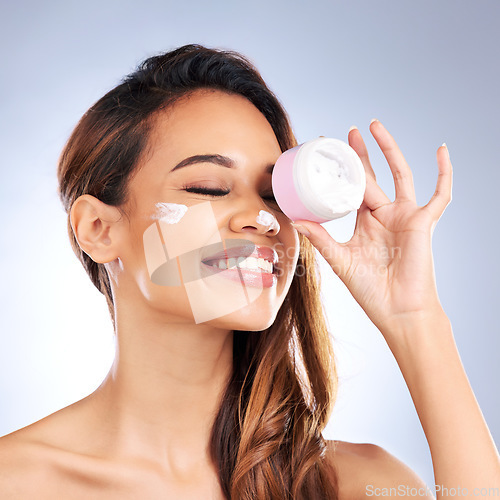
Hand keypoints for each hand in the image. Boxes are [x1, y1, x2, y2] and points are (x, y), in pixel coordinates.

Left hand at [291, 120, 452, 335]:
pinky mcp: (423, 222)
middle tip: (347, 133)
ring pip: (400, 174)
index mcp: (365, 221)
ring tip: (374, 126)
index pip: (352, 188)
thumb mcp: (339, 259)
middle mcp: (384, 214)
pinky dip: (444, 172)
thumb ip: (320, 238)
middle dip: (360, 154)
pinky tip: (442, 149)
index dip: (342, 172)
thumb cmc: (370, 289)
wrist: (397, 310)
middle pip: (372, 176)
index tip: (327, 153)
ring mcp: (405, 215)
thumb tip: (296, 220)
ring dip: (389, 149)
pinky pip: (440, 194)